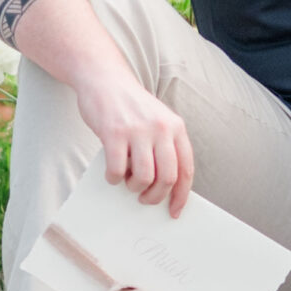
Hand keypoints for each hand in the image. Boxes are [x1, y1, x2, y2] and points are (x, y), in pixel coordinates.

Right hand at [73, 72, 195, 216]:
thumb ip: (164, 147)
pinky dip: (113, 179)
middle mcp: (161, 128)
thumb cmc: (131, 107)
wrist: (105, 79)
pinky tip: (112, 173)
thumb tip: (165, 187)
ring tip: (127, 182)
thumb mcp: (158, 121)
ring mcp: (138, 130)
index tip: (174, 211)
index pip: (186, 169)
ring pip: (144, 178)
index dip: (181, 195)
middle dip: (155, 196)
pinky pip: (117, 170)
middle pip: (167, 177)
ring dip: (134, 188)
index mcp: (176, 128)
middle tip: (144, 199)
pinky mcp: (114, 133)